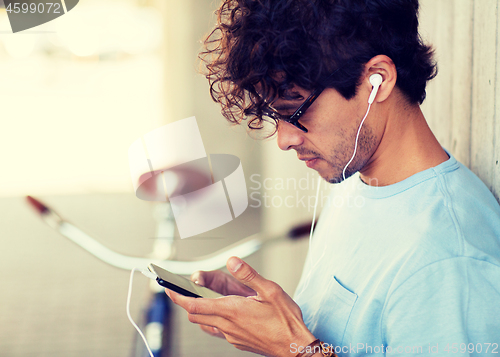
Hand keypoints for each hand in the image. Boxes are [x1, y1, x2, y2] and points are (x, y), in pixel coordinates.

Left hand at [165, 256, 315, 355]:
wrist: (295, 349)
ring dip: (198, 312)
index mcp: (232, 310)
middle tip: (179, 291)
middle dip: (185, 303)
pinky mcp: (238, 343)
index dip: (178, 297)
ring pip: (205, 324)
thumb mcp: (270, 290)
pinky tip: (224, 314)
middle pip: (195, 315)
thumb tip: (232, 261)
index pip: (194, 305)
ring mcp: (232, 337)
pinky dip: (212, 320)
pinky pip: (217, 331)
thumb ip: (248, 274)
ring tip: (200, 300)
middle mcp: (227, 325)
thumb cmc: (285, 321)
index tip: (168, 289)